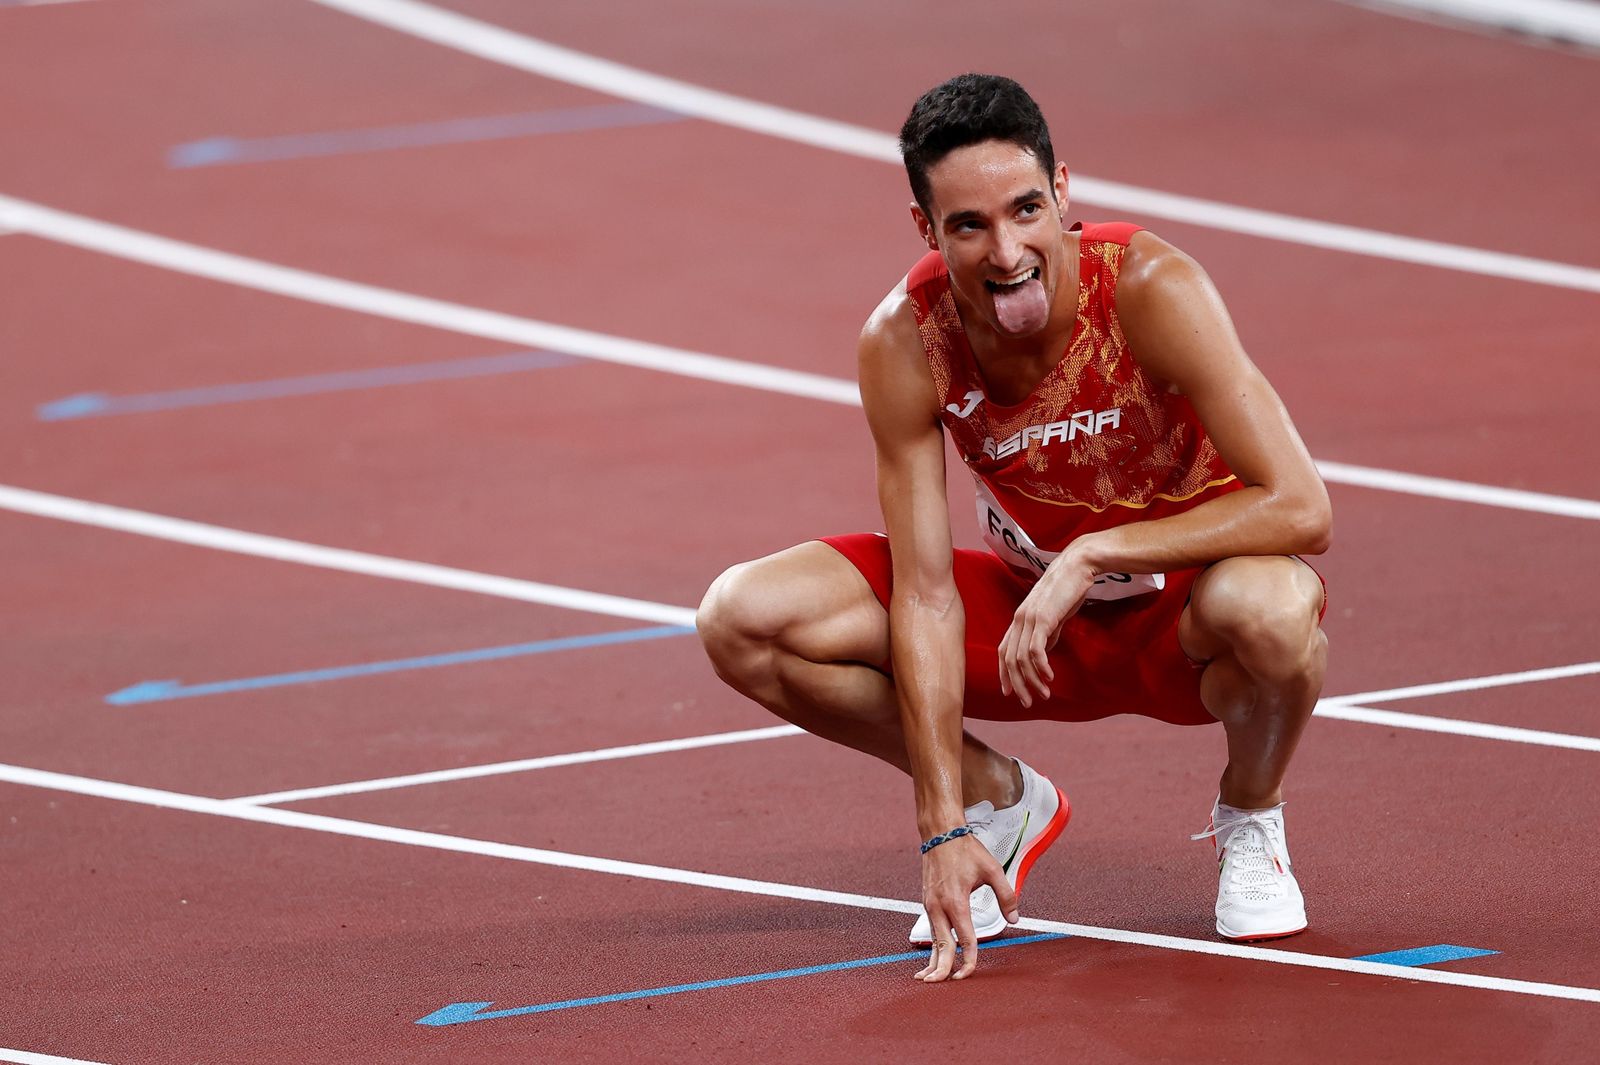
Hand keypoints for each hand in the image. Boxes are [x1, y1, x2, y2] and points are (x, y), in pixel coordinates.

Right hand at [914, 835, 1018, 982]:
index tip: (970, 972)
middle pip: (941, 945)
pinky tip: (931, 957)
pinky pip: (930, 929)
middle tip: (942, 984)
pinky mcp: (926, 902)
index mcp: (956, 902)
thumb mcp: (992, 870)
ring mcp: (929, 904)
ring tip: (928, 979)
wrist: (940, 833)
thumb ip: (1007, 896)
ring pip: (932, 939)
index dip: (969, 958)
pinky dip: (930, 945)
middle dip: (942, 968)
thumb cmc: (966, 850)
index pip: (964, 939)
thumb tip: (1015, 919)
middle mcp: (939, 906)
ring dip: (932, 960)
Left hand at [998, 552, 1095, 707]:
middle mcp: (1019, 619)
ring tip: (1044, 695)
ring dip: (1032, 680)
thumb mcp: (1055, 615)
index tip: (1009, 692)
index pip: (1003, 651)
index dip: (1004, 673)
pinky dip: (1041, 667)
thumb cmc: (1068, 589)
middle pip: (1009, 659)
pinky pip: (1036, 650)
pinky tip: (1050, 678)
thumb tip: (1045, 652)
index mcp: (1019, 619)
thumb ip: (1048, 633)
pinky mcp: (1043, 618)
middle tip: (1028, 702)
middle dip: (1017, 684)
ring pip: (1021, 658)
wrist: (1078, 566)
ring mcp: (1029, 618)